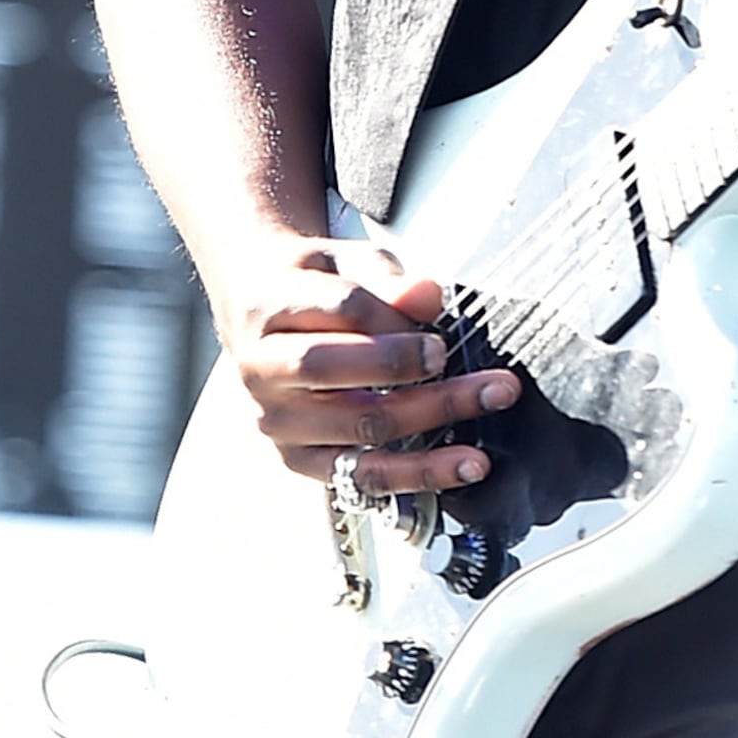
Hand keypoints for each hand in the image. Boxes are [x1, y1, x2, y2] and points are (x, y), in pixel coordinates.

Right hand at [221, 232, 521, 493]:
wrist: (258, 316)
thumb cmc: (309, 286)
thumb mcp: (342, 260)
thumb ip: (386, 275)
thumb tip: (428, 296)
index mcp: (269, 309)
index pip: (338, 308)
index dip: (393, 319)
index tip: (436, 330)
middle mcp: (263, 370)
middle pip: (334, 370)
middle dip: (403, 367)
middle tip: (453, 360)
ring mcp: (279, 421)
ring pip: (355, 429)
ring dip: (426, 424)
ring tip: (480, 426)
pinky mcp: (301, 460)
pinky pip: (362, 477)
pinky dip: (416, 474)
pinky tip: (459, 465)